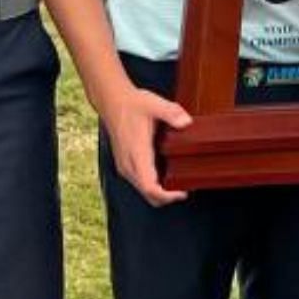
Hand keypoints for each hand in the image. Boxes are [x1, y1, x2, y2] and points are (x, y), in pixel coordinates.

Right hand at [100, 82, 191, 206]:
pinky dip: (153, 185)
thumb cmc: (132, 104)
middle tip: (185, 188)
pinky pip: (139, 183)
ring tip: (177, 182)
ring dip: (160, 192)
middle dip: (167, 197)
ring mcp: (125, 166)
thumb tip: (186, 122)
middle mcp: (128, 165)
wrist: (112, 101)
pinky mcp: (124, 164)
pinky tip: (165, 174)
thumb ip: (171, 113)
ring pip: (143, 191)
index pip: (149, 187)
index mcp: (137, 154)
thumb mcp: (154, 104)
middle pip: (148, 195)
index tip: (183, 192)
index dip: (167, 196)